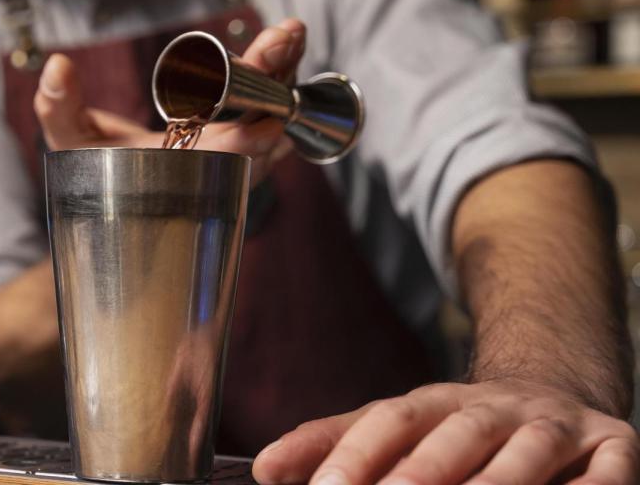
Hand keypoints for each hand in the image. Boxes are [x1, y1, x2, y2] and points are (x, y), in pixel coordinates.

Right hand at [33, 19, 305, 180]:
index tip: (267, 122)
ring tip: (289, 34)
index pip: (220, 163)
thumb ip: (60, 108)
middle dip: (272, 83)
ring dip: (284, 75)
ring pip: (275, 118)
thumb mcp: (71, 144)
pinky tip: (287, 46)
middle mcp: (220, 173)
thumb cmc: (98, 175)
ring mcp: (242, 159)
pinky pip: (276, 111)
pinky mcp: (251, 143)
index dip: (245, 142)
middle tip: (281, 39)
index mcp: (179, 177)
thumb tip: (57, 65)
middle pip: (260, 129)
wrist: (128, 199)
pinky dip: (283, 79)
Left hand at [252, 380, 638, 484]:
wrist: (554, 395)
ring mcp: (556, 427)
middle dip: (423, 474)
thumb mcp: (397, 427)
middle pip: (457, 435)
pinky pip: (607, 475)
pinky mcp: (614, 447)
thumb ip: (335, 444)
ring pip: (528, 454)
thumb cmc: (458, 430)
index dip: (355, 453)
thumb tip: (264, 468)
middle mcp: (495, 409)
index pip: (391, 421)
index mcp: (437, 402)